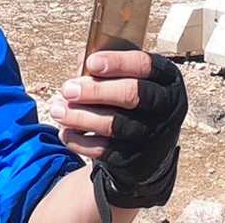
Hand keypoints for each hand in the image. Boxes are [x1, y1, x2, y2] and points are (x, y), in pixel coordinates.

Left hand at [49, 49, 185, 211]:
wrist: (148, 150)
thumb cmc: (132, 102)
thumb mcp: (129, 79)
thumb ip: (107, 67)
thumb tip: (81, 63)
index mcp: (167, 79)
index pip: (145, 65)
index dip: (117, 63)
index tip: (90, 63)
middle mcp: (166, 107)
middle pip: (132, 95)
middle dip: (96, 91)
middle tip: (67, 89)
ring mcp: (154, 136)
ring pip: (115, 125)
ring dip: (81, 116)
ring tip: (57, 110)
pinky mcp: (137, 161)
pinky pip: (105, 150)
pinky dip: (80, 141)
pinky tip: (65, 132)